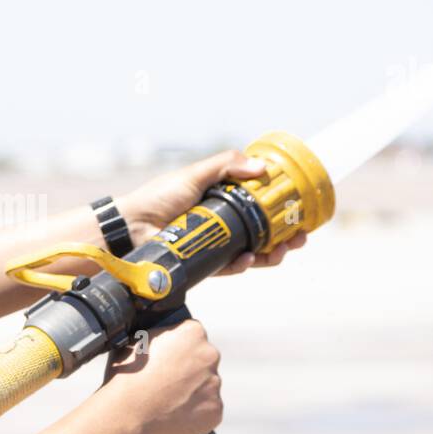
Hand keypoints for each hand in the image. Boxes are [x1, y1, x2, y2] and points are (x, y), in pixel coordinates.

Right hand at [98, 317, 222, 433]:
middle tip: (168, 382)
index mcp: (193, 332)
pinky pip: (208, 409)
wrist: (128, 414)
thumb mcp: (136, 342)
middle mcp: (210, 355)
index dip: (179, 347)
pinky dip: (196, 413)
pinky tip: (175, 415)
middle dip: (190, 369)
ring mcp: (215, 384)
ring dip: (194, 391)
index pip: (192, 334)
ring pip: (207, 386)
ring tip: (168, 402)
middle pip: (204, 359)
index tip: (168, 358)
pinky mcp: (216, 410)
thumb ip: (159, 336)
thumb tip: (164, 339)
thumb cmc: (126, 376)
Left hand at [116, 149, 306, 274]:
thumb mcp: (194, 175)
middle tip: (301, 237)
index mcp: (221, 203)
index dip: (280, 210)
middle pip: (262, 234)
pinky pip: (230, 267)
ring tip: (284, 249)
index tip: (298, 210)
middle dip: (285, 237)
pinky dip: (243, 264)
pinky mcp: (205, 265)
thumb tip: (261, 166)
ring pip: (252, 254)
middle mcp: (221, 226)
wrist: (132, 226)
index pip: (258, 207)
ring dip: (272, 254)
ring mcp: (214, 246)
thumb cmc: (158, 198)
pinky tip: (250, 257)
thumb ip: (225, 166)